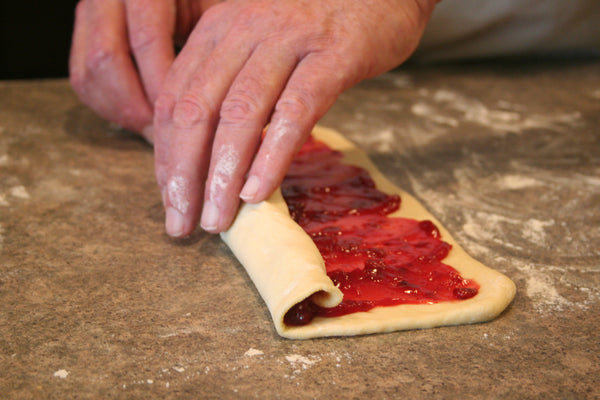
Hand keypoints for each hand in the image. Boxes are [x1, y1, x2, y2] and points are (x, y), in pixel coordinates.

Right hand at [69, 0, 218, 141]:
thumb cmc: (203, 5)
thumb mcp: (213, 12)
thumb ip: (212, 45)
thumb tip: (218, 100)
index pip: (146, 40)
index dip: (163, 85)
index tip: (183, 117)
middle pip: (107, 60)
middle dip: (137, 105)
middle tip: (165, 132)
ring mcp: (89, 16)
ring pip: (88, 75)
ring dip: (121, 111)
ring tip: (155, 131)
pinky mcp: (82, 38)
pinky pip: (83, 81)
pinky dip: (109, 107)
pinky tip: (139, 121)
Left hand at [154, 0, 436, 236]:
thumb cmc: (318, 25)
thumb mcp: (262, 43)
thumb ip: (233, 84)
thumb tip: (207, 152)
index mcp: (219, 31)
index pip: (176, 100)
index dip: (166, 156)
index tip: (169, 200)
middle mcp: (245, 31)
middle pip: (198, 110)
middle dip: (184, 175)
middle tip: (182, 223)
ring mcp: (290, 40)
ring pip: (241, 115)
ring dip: (223, 175)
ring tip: (216, 220)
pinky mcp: (334, 55)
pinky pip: (295, 112)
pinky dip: (273, 155)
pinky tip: (260, 192)